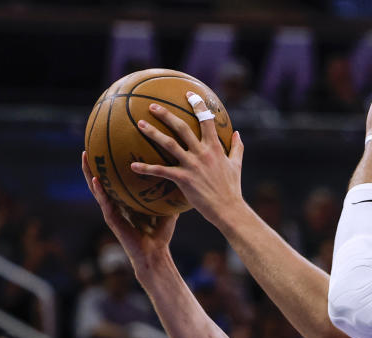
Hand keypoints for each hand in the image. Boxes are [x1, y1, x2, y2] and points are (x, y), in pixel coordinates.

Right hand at [82, 151, 176, 270]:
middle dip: (96, 161)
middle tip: (90, 141)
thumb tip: (184, 173)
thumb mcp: (167, 209)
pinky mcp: (112, 220)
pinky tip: (96, 180)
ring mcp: (112, 211)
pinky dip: (99, 191)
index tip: (109, 142)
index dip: (111, 162)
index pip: (116, 177)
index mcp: (126, 200)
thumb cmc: (161, 233)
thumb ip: (170, 193)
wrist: (155, 254)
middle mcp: (116, 203)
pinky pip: (104, 203)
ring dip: (89, 172)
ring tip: (85, 156)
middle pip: (102, 178)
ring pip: (97, 188)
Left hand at [128, 95, 244, 225]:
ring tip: (140, 124)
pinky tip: (133, 165)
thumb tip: (237, 133)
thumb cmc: (232, 188)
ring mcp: (192, 165)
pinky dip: (147, 168)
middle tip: (152, 106)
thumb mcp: (237, 164)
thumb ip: (237, 147)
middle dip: (166, 115)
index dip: (198, 105)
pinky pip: (161, 171)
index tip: (189, 94)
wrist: (229, 209)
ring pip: (169, 144)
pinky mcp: (184, 179)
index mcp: (215, 148)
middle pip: (182, 128)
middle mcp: (202, 153)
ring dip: (153, 133)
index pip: (206, 121)